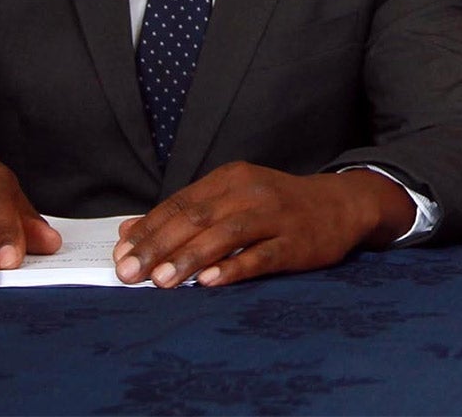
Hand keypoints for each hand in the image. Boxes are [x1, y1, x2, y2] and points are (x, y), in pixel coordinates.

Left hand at [113, 162, 413, 286]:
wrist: (342, 204)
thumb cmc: (277, 206)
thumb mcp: (232, 199)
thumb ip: (185, 214)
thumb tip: (128, 231)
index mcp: (231, 179)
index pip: (181, 203)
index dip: (149, 229)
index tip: (120, 255)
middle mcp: (251, 192)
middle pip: (198, 218)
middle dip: (159, 247)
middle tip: (129, 273)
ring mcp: (276, 216)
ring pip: (226, 235)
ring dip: (190, 259)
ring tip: (160, 281)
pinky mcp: (296, 241)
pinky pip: (262, 254)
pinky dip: (234, 267)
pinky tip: (211, 282)